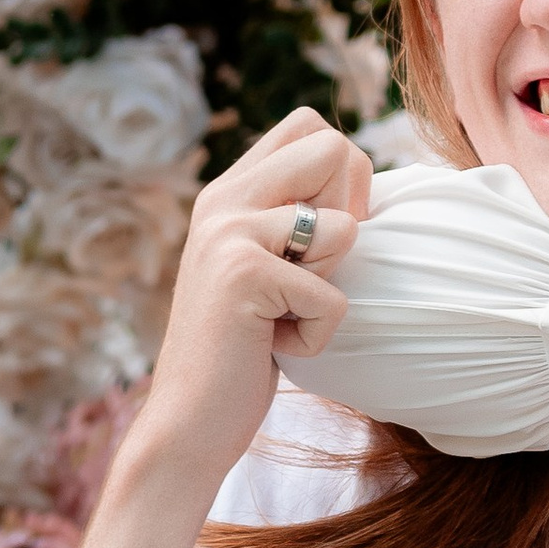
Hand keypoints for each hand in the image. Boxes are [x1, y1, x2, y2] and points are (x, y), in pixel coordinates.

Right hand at [133, 112, 368, 495]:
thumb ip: (295, 222)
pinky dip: (316, 336)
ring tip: (282, 314)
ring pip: (345, 228)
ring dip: (329, 287)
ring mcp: (230, 232)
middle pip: (336, 148)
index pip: (312, 126)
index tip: (322, 240)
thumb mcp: (268, 271)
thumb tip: (360, 180)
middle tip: (308, 274)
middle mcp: (225, 199)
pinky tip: (272, 347)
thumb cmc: (241, 353)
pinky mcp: (244, 275)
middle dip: (350, 216)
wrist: (188, 421)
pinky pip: (333, 298)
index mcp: (231, 191)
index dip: (344, 178)